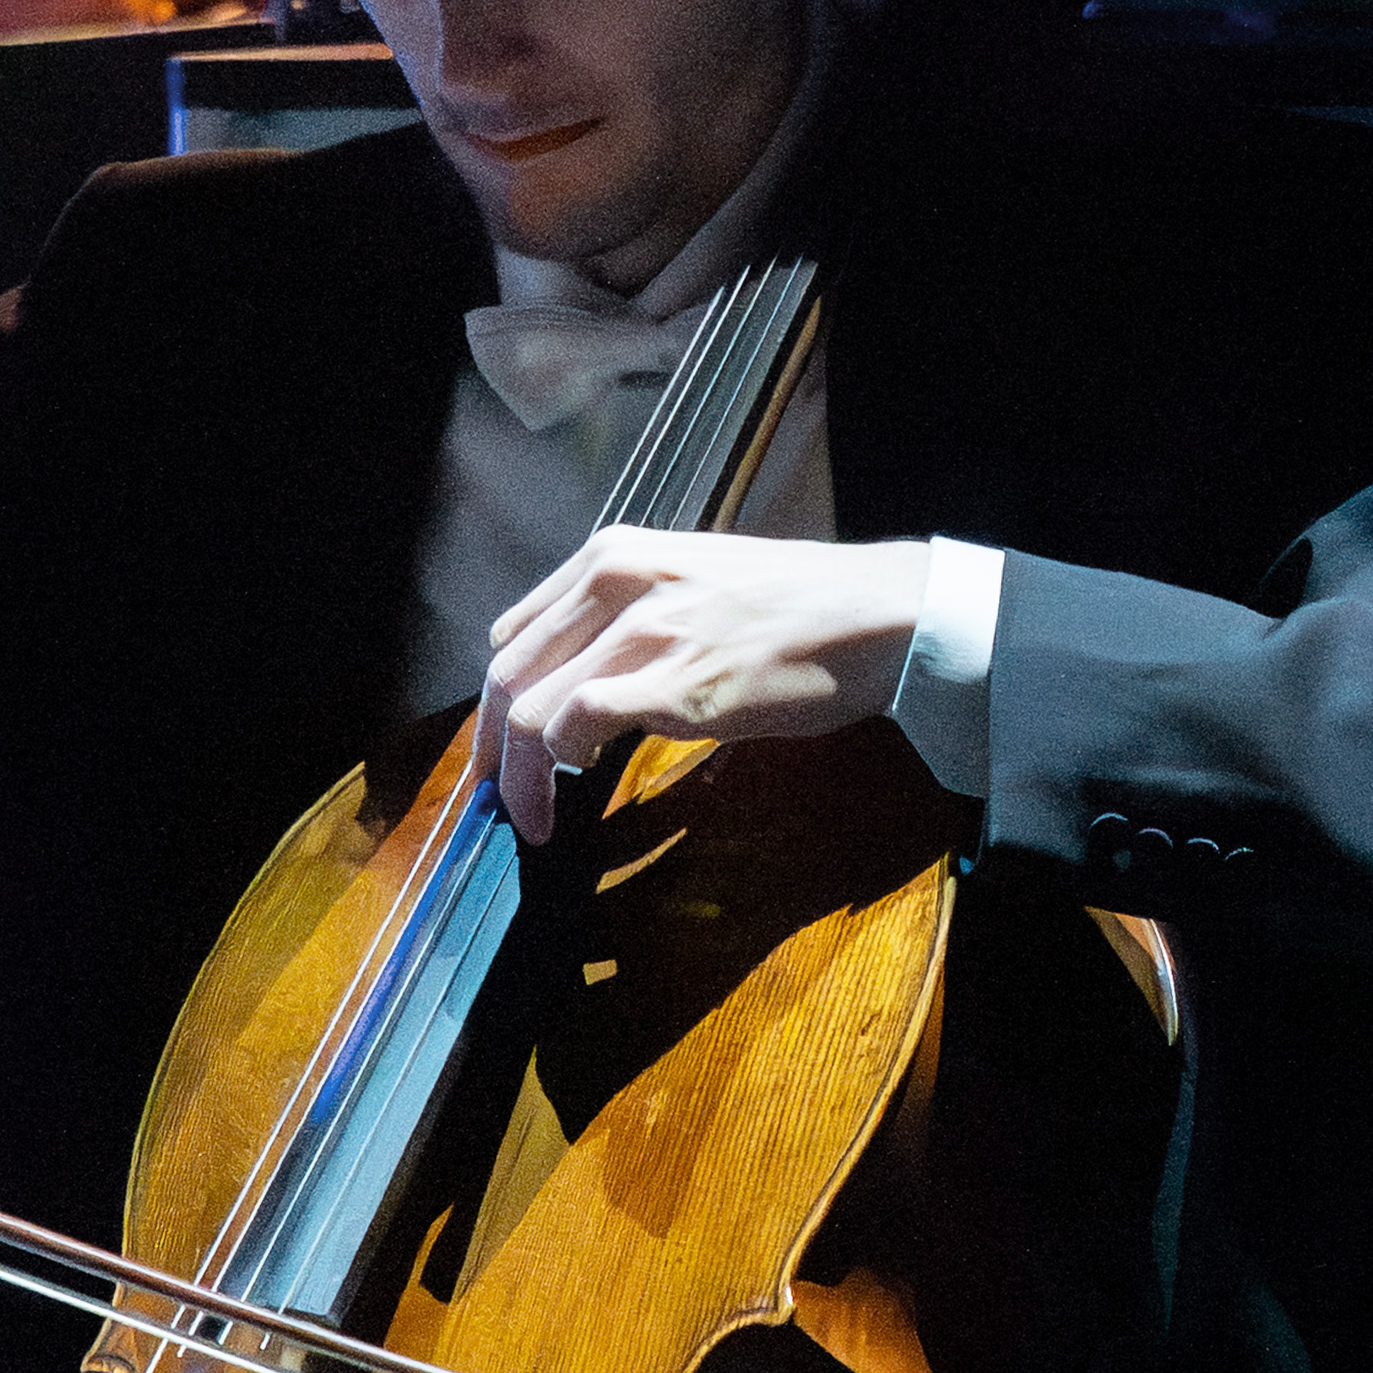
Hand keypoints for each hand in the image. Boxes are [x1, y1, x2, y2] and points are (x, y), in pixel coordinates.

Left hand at [475, 524, 927, 850]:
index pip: (514, 634)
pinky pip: (577, 723)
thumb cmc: (795, 608)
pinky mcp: (673, 682)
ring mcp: (642, 630)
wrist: (877, 614)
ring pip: (530, 707)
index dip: (499, 701)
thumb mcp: (689, 583)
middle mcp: (614, 581)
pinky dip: (561, 763)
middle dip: (495, 748)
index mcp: (612, 555)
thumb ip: (627, 618)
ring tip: (536, 816)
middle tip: (503, 797)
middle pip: (507, 675)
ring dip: (523, 775)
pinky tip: (579, 784)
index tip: (504, 749)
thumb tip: (581, 679)